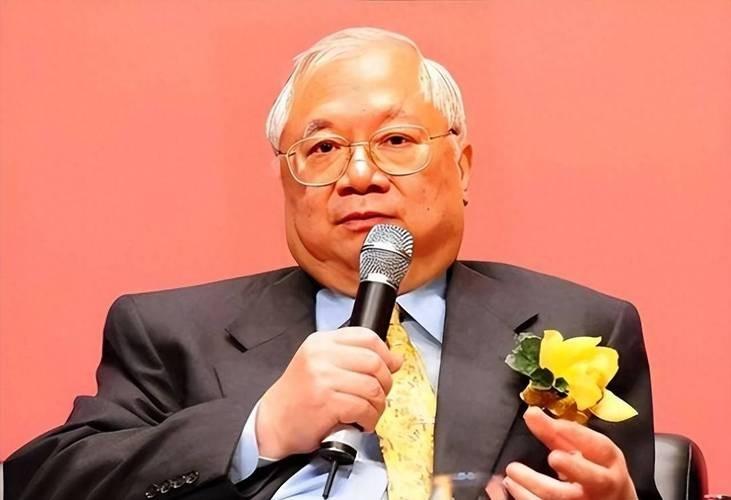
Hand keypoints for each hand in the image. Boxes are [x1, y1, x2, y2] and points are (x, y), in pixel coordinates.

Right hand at [255, 327, 402, 458]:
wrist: (273, 422)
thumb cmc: (299, 396)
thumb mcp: (320, 365)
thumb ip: (352, 358)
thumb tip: (394, 360)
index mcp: (321, 342)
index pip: (366, 336)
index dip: (385, 353)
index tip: (391, 367)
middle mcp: (321, 355)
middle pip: (374, 361)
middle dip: (385, 382)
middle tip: (380, 395)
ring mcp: (323, 378)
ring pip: (372, 387)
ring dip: (378, 405)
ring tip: (369, 412)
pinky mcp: (326, 402)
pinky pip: (363, 408)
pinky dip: (369, 419)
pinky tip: (361, 423)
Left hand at [503, 407, 637, 499]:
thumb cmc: (593, 471)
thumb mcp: (584, 451)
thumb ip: (557, 433)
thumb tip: (531, 413)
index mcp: (609, 463)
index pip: (600, 447)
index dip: (577, 434)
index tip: (555, 425)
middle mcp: (602, 485)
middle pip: (592, 478)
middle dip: (572, 466)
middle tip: (552, 456)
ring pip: (562, 498)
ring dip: (534, 484)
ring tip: (512, 471)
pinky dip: (526, 496)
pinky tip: (513, 486)